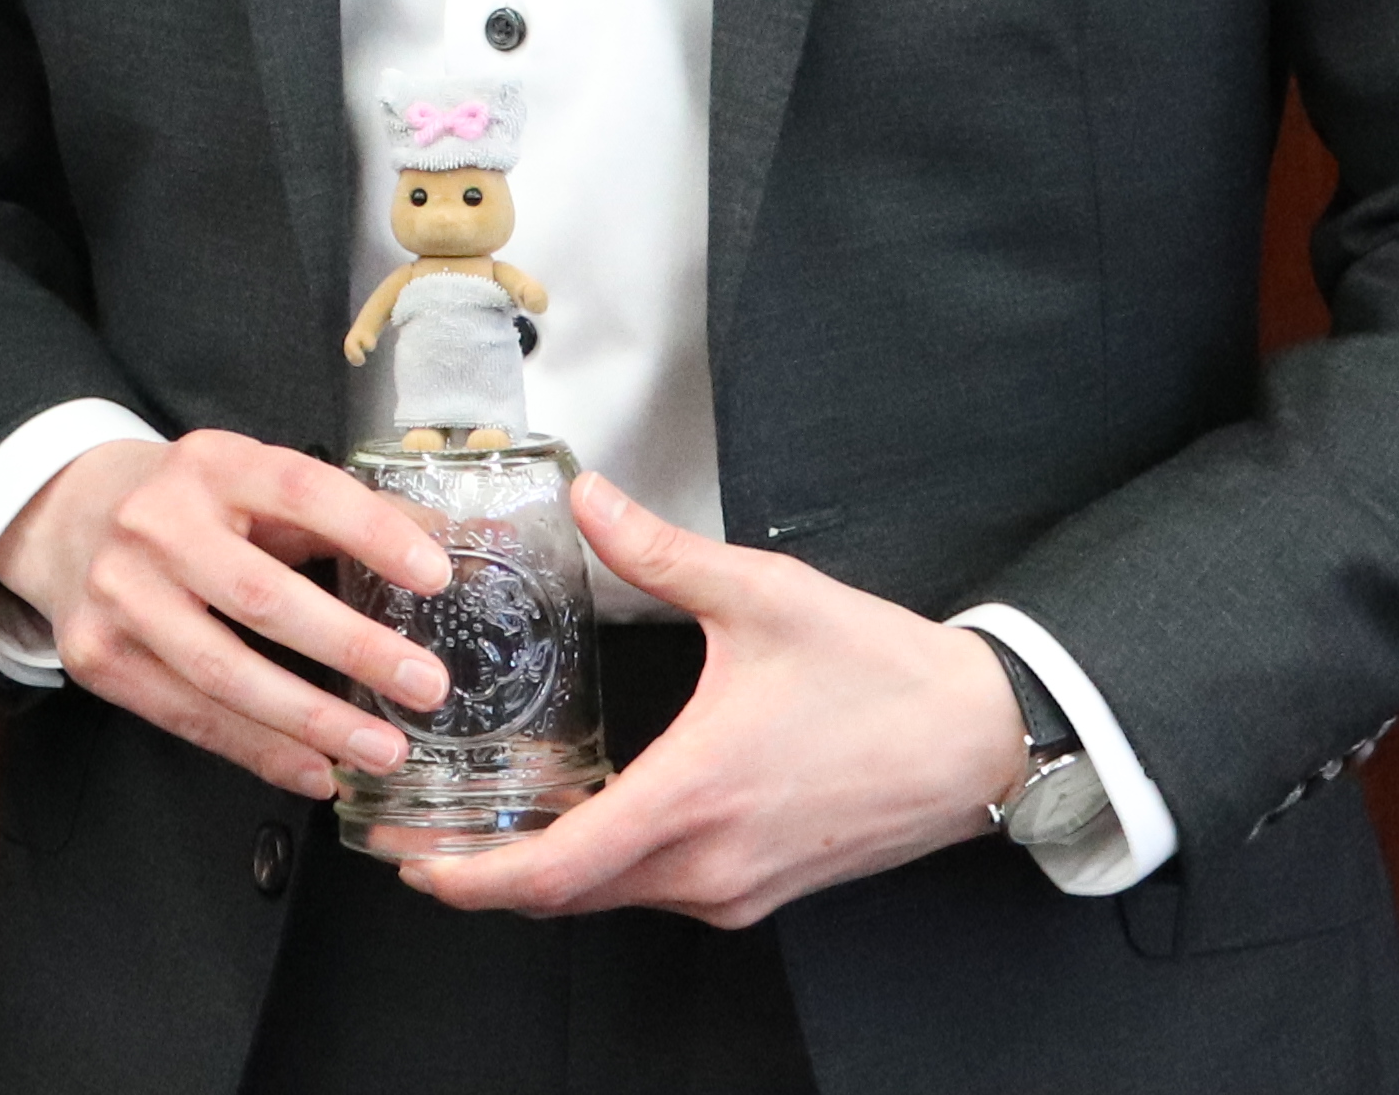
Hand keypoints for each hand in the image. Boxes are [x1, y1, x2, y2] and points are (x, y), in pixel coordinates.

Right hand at [0, 427, 455, 802]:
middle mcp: (157, 524)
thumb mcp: (255, 483)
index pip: (301, 490)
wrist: (69, 517)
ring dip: (312, 722)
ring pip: (223, 672)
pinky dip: (260, 752)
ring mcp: (119, 594)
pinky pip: (189, 718)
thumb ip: (343, 513)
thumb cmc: (192, 506)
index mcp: (212, 465)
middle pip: (261, 597)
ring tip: (381, 749)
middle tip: (426, 685)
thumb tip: (453, 541)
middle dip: (352, 648)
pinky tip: (316, 771)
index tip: (435, 575)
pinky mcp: (97, 657)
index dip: (370, 532)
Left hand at [399, 474, 1027, 928]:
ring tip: (488, 828)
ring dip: (548, 873)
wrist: (980, 740)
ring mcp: (737, 886)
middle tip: (424, 840)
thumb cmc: (884, 677)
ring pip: (614, 898)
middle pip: (570, 897)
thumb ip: (661, 552)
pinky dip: (606, 869)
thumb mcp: (764, 595)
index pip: (558, 871)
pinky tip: (582, 823)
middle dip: (489, 877)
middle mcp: (709, 862)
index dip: (475, 880)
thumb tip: (589, 499)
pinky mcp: (761, 888)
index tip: (418, 864)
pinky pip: (659, 891)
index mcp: (696, 796)